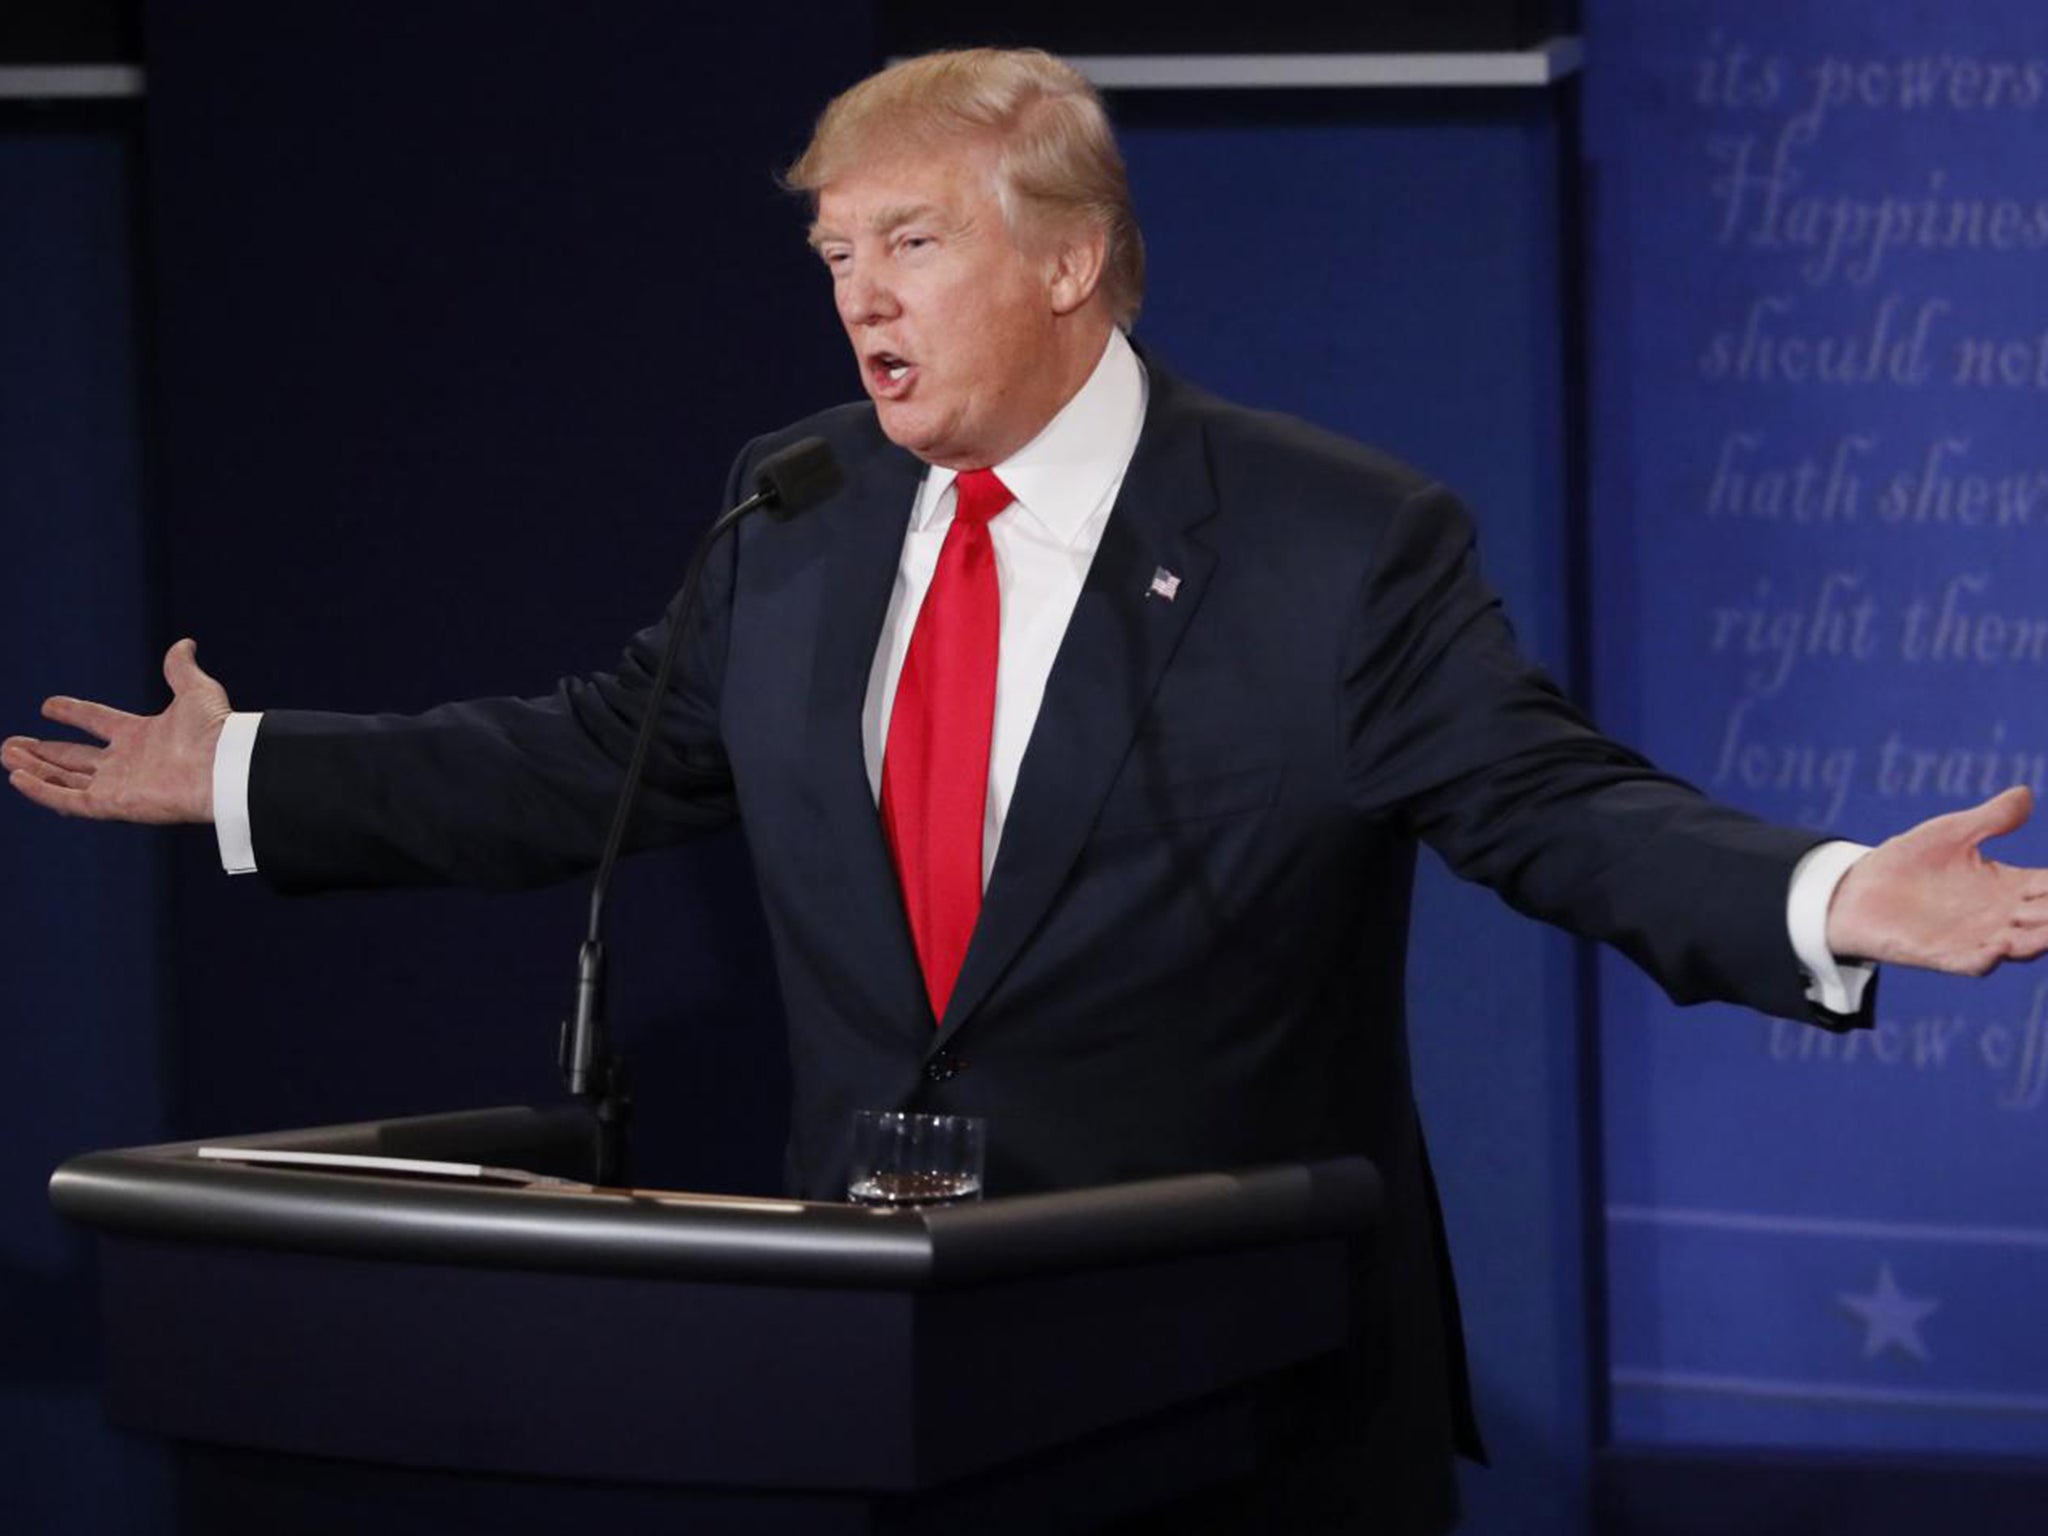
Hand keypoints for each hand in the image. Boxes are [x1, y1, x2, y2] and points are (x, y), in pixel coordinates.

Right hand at [2, 638, 231, 823]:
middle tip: (10, 745)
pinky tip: (17, 777)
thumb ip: (181, 669)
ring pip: (66, 779)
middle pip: (75, 758)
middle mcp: (129, 762)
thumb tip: (185, 644)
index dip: (74, 713)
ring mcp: (120, 785)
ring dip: (35, 768)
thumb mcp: (196, 691)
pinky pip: (70, 800)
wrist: (226, 765)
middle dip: (43, 752)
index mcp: (143, 735)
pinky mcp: (115, 805)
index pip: (99, 722)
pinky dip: (42, 790)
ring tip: (6, 755)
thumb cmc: (216, 731)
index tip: (49, 705)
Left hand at [1825, 786, 2047, 975]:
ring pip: (2021, 945)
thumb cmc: (1907, 862)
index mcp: (2008, 886)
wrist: (1854, 891)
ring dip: (2037, 940)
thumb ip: (1990, 820)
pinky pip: (1971, 962)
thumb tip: (2026, 794)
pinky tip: (1997, 948)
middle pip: (2046, 919)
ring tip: (2046, 931)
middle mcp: (2000, 916)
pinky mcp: (1941, 955)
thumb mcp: (1951, 834)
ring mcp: (1973, 938)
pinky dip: (1986, 958)